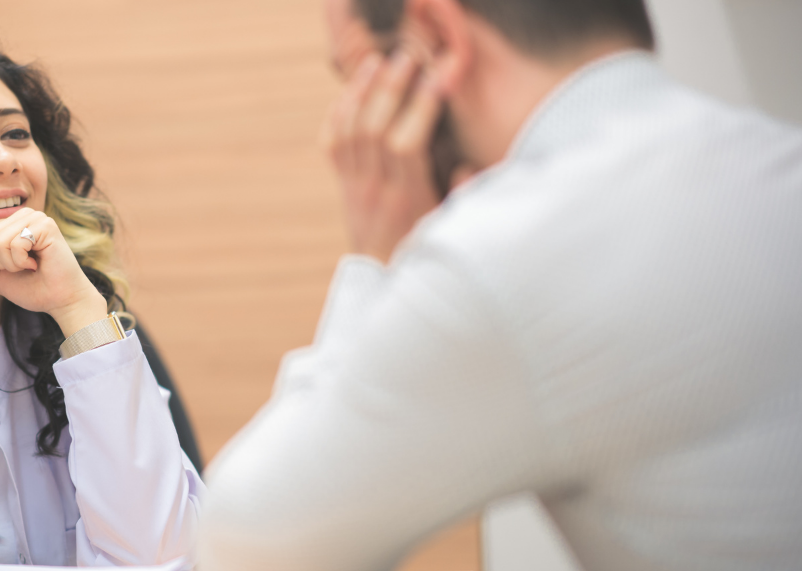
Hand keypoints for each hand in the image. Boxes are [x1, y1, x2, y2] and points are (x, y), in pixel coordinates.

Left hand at [0, 207, 107, 335]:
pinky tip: (37, 262)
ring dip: (10, 263)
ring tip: (29, 265)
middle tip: (21, 268)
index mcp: (9, 224)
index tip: (7, 267)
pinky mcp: (45, 225)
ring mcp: (35, 217)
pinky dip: (21, 261)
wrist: (60, 301)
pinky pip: (14, 243)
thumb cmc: (33, 289)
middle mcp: (21, 216)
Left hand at [322, 51, 443, 262]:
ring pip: (349, 131)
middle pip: (373, 129)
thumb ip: (462, 201)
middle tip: (406, 57)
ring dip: (361, 92)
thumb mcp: (450, 232)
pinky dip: (338, 114)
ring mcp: (354, 186)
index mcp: (406, 199)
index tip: (436, 79)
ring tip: (377, 62)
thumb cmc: (426, 253)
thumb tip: (470, 169)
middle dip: (389, 88)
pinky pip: (331, 144)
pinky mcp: (343, 186)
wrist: (384, 282)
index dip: (419, 108)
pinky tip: (350, 91)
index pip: (405, 144)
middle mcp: (375, 189)